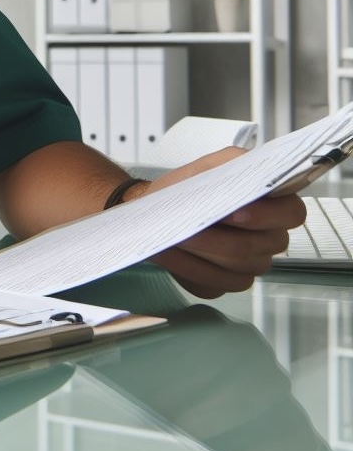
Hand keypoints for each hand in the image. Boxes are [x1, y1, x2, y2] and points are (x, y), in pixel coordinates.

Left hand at [140, 147, 306, 297]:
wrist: (157, 210)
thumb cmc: (185, 189)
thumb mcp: (206, 167)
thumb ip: (230, 165)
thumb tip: (246, 175)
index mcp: (272, 205)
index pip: (292, 213)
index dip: (265, 215)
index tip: (234, 212)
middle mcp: (268, 238)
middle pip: (259, 246)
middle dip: (220, 237)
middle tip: (191, 227)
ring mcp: (250, 264)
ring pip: (238, 267)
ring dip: (202, 252)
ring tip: (175, 238)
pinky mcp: (225, 282)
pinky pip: (217, 285)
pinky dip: (190, 270)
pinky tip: (172, 255)